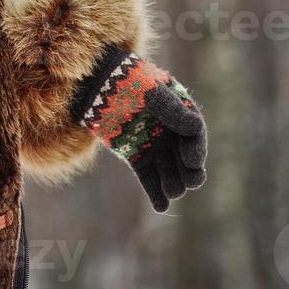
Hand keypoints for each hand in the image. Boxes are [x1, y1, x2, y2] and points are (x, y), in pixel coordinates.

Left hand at [69, 44, 207, 211]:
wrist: (92, 85)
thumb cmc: (123, 81)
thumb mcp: (148, 90)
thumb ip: (169, 108)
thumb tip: (195, 127)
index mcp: (179, 110)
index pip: (194, 133)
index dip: (196, 149)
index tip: (192, 161)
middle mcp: (169, 131)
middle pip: (184, 156)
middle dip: (190, 172)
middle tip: (191, 184)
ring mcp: (152, 144)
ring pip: (168, 170)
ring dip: (173, 183)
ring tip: (173, 193)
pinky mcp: (135, 155)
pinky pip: (149, 177)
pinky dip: (155, 192)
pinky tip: (161, 207)